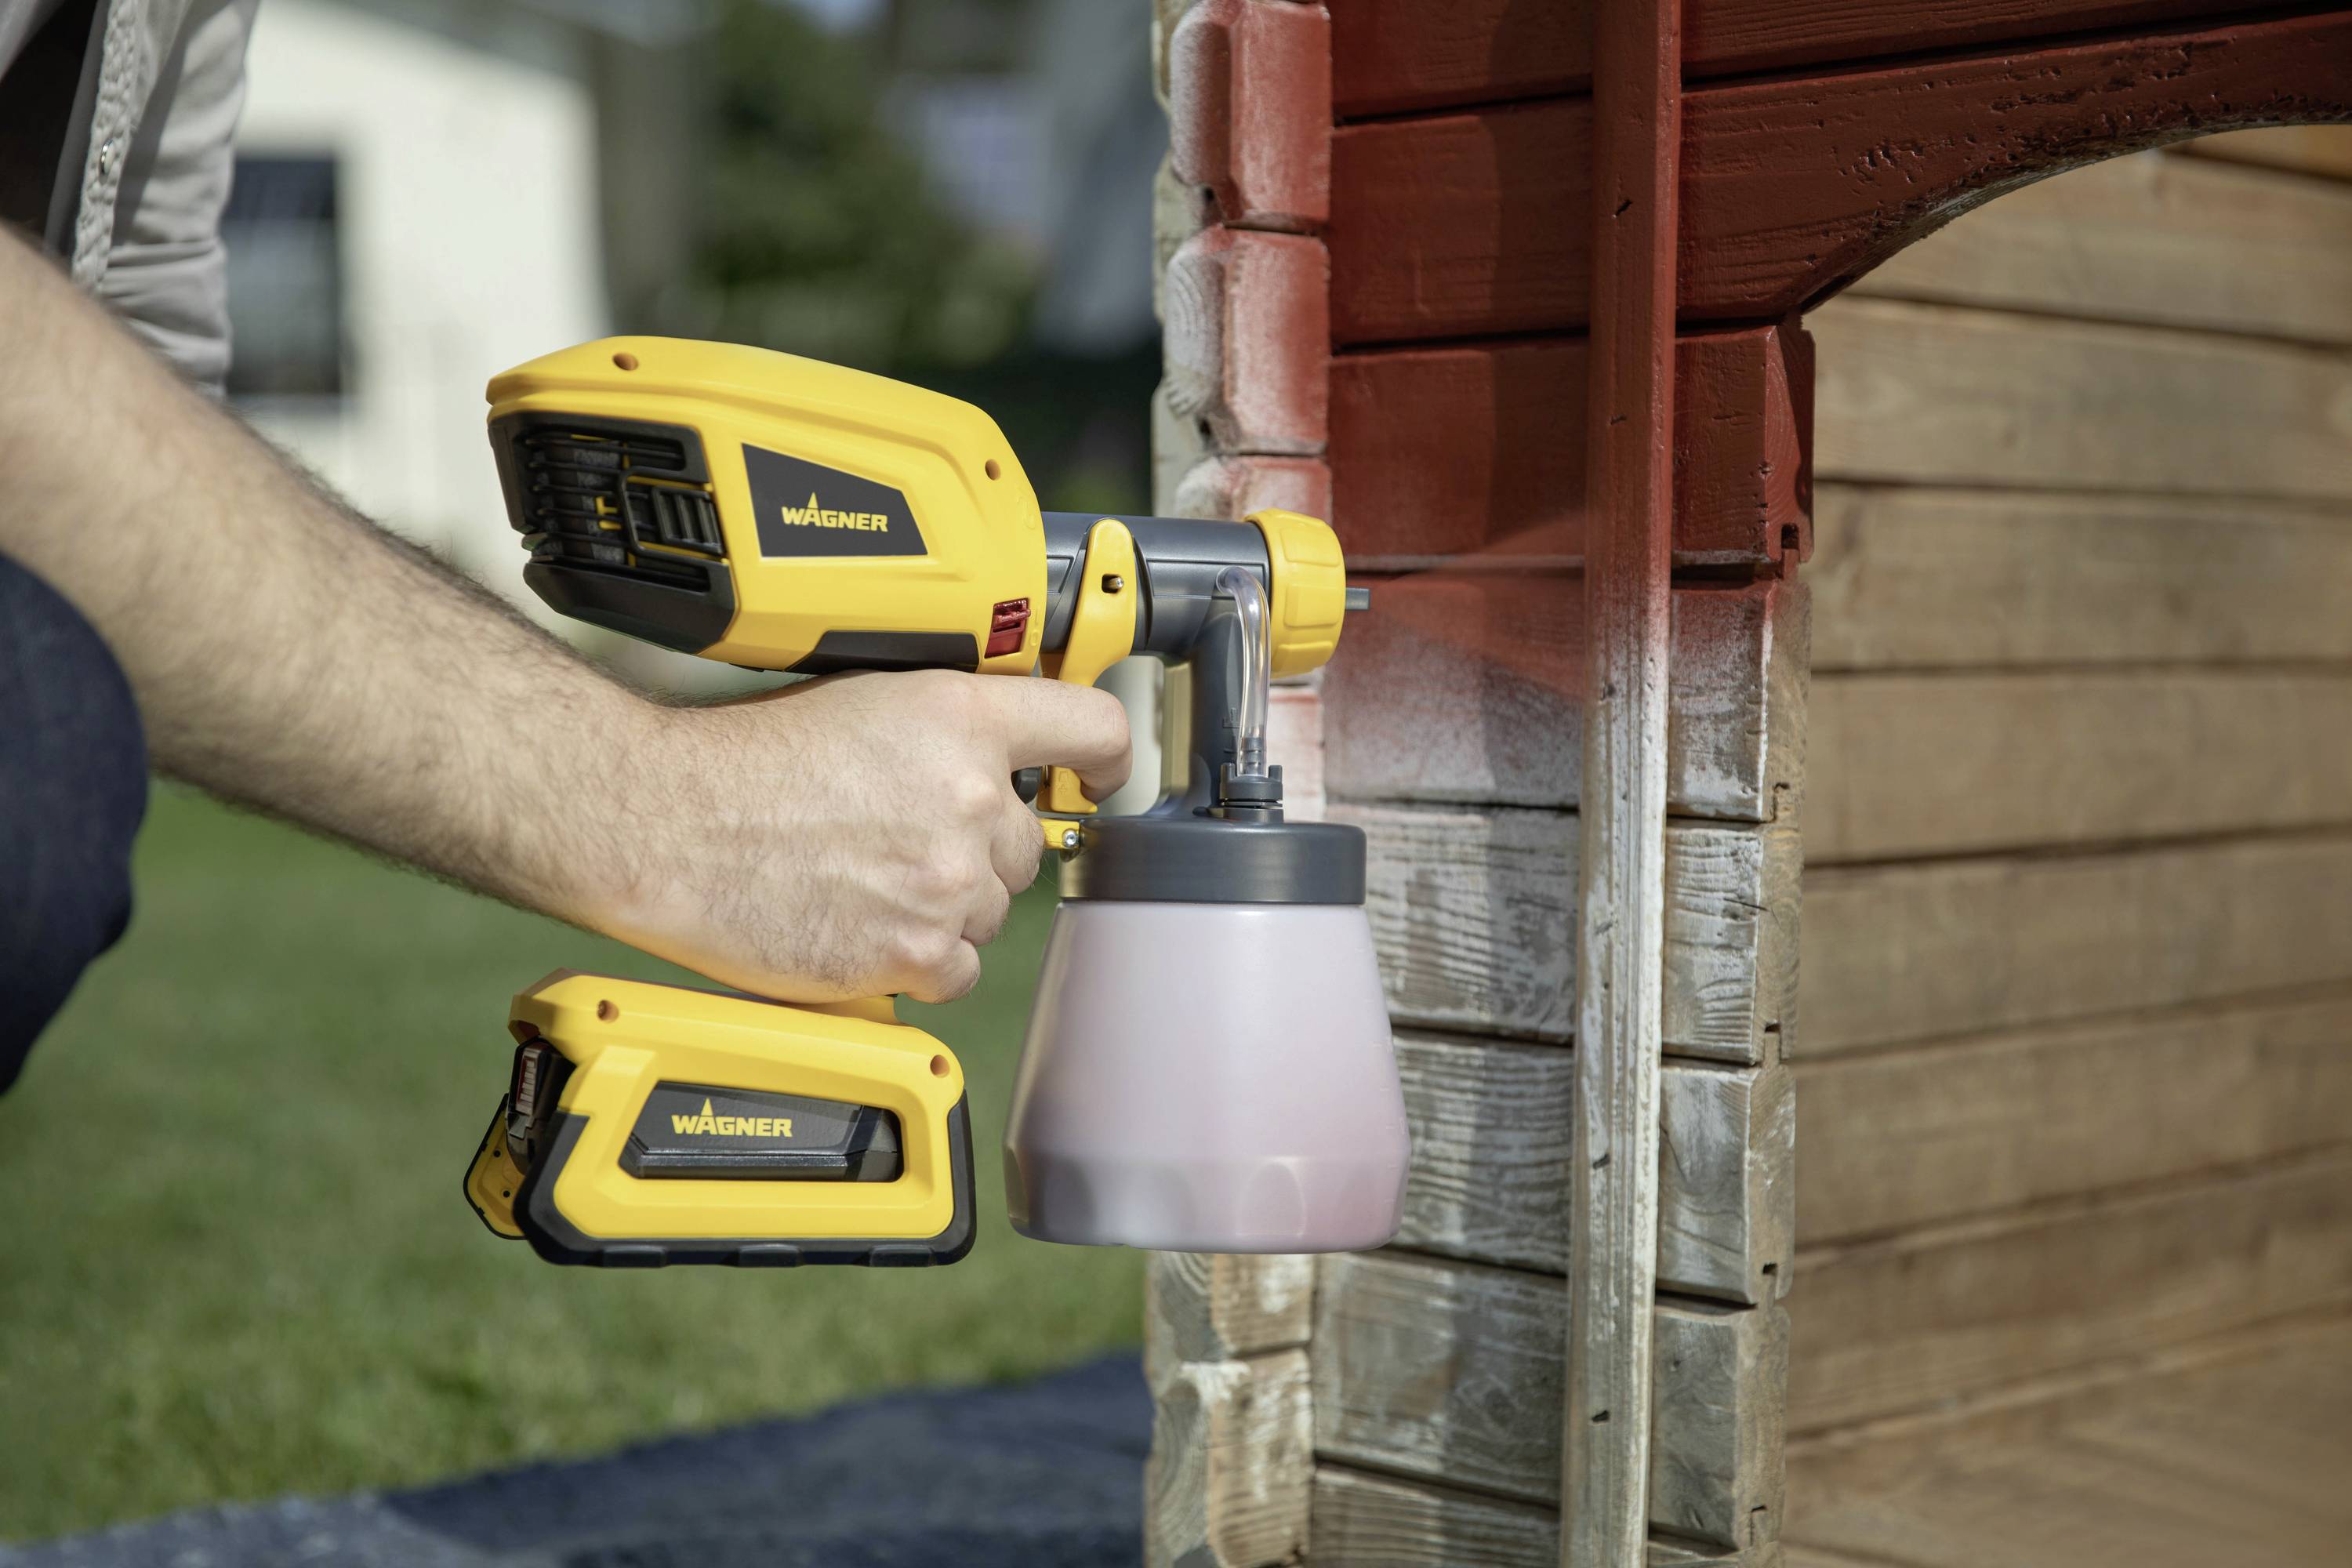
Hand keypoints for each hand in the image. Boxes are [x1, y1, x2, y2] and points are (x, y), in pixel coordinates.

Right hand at [594, 671, 1129, 1003]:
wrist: (672, 824)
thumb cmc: (744, 761)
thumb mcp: (865, 699)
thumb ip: (947, 726)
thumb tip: (993, 758)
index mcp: (960, 718)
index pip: (1092, 727)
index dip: (1108, 757)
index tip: (1105, 776)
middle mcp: (967, 798)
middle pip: (1026, 842)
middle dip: (975, 846)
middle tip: (898, 839)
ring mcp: (947, 883)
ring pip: (990, 909)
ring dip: (945, 904)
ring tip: (863, 880)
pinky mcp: (916, 953)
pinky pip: (957, 969)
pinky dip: (919, 959)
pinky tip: (861, 926)